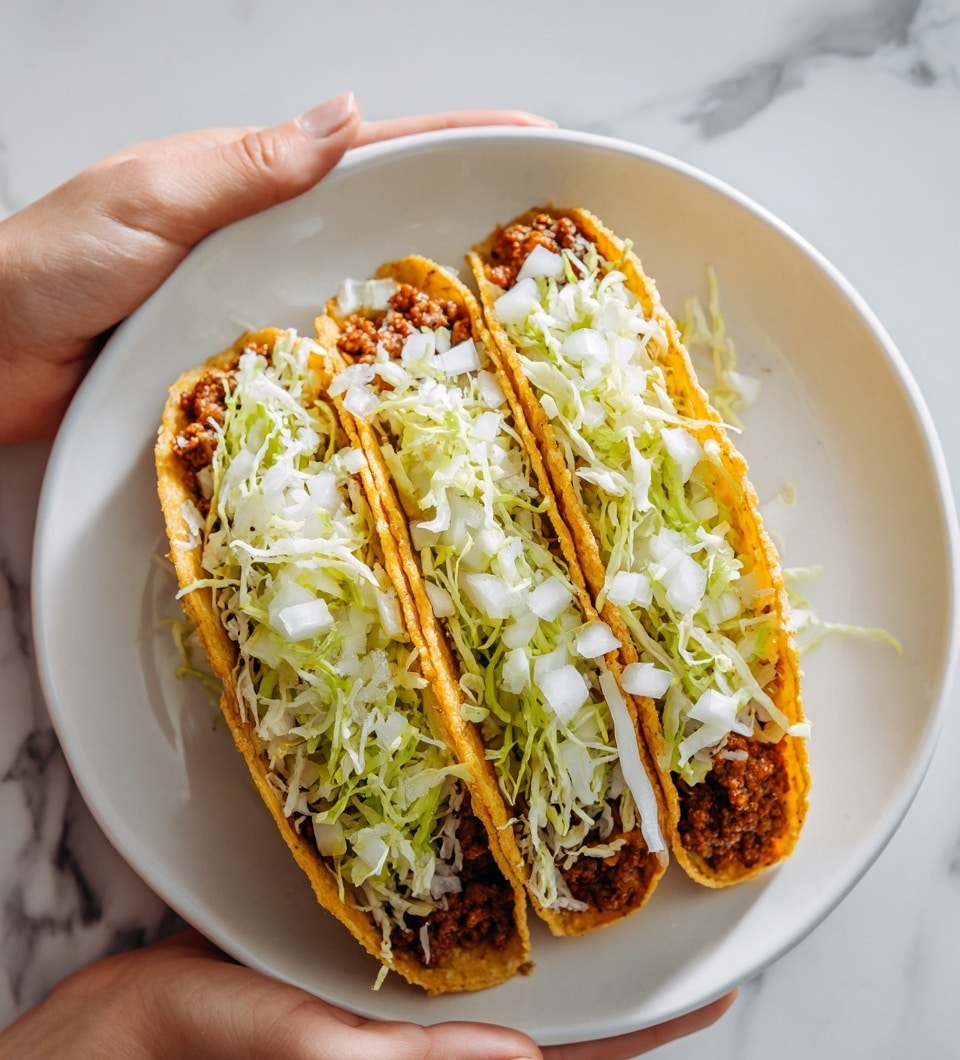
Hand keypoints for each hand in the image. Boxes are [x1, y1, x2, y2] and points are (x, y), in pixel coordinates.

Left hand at [0, 94, 552, 443]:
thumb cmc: (51, 265)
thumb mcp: (152, 196)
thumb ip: (247, 166)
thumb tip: (345, 117)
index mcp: (249, 182)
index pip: (367, 150)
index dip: (447, 140)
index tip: (525, 139)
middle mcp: (264, 242)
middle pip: (379, 224)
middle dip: (456, 221)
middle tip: (536, 242)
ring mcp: (255, 306)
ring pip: (356, 299)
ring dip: (423, 304)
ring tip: (502, 315)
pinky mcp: (242, 366)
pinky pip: (318, 363)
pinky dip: (366, 366)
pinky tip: (409, 383)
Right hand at [0, 931, 733, 1059]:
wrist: (141, 1030)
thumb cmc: (226, 1052)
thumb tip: (528, 1059)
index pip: (573, 1049)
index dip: (648, 1024)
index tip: (718, 987)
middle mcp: (440, 1025)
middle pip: (555, 998)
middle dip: (620, 963)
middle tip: (678, 904)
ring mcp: (407, 988)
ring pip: (508, 954)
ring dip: (564, 923)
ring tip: (616, 867)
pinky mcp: (368, 947)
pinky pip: (449, 921)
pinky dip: (488, 892)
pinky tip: (504, 849)